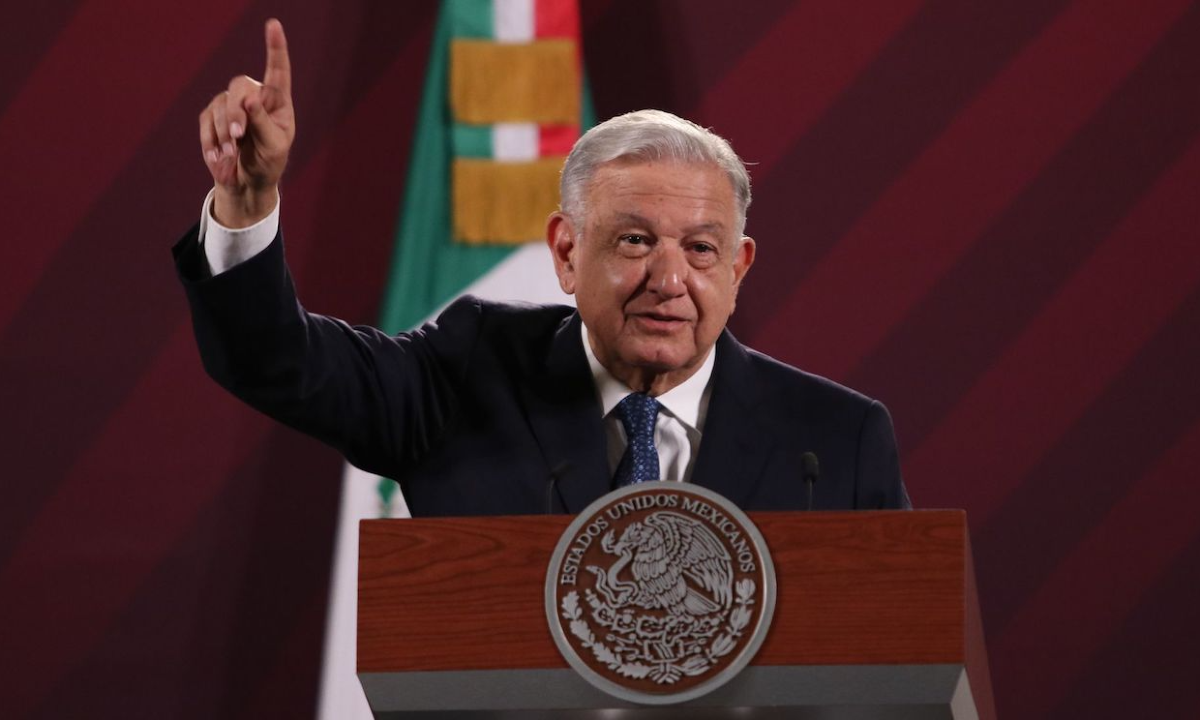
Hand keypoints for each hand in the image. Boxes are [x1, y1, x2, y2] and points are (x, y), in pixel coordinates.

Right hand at [199, 18, 293, 227]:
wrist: (247, 181)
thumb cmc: (268, 162)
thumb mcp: (274, 146)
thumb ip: (263, 123)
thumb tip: (249, 100)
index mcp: (277, 102)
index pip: (277, 71)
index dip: (275, 47)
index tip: (273, 25)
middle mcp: (254, 96)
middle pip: (239, 87)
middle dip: (236, 113)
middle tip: (238, 138)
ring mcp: (231, 104)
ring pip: (220, 106)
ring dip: (225, 134)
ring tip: (231, 156)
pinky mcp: (212, 117)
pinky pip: (206, 122)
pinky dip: (212, 142)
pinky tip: (219, 159)